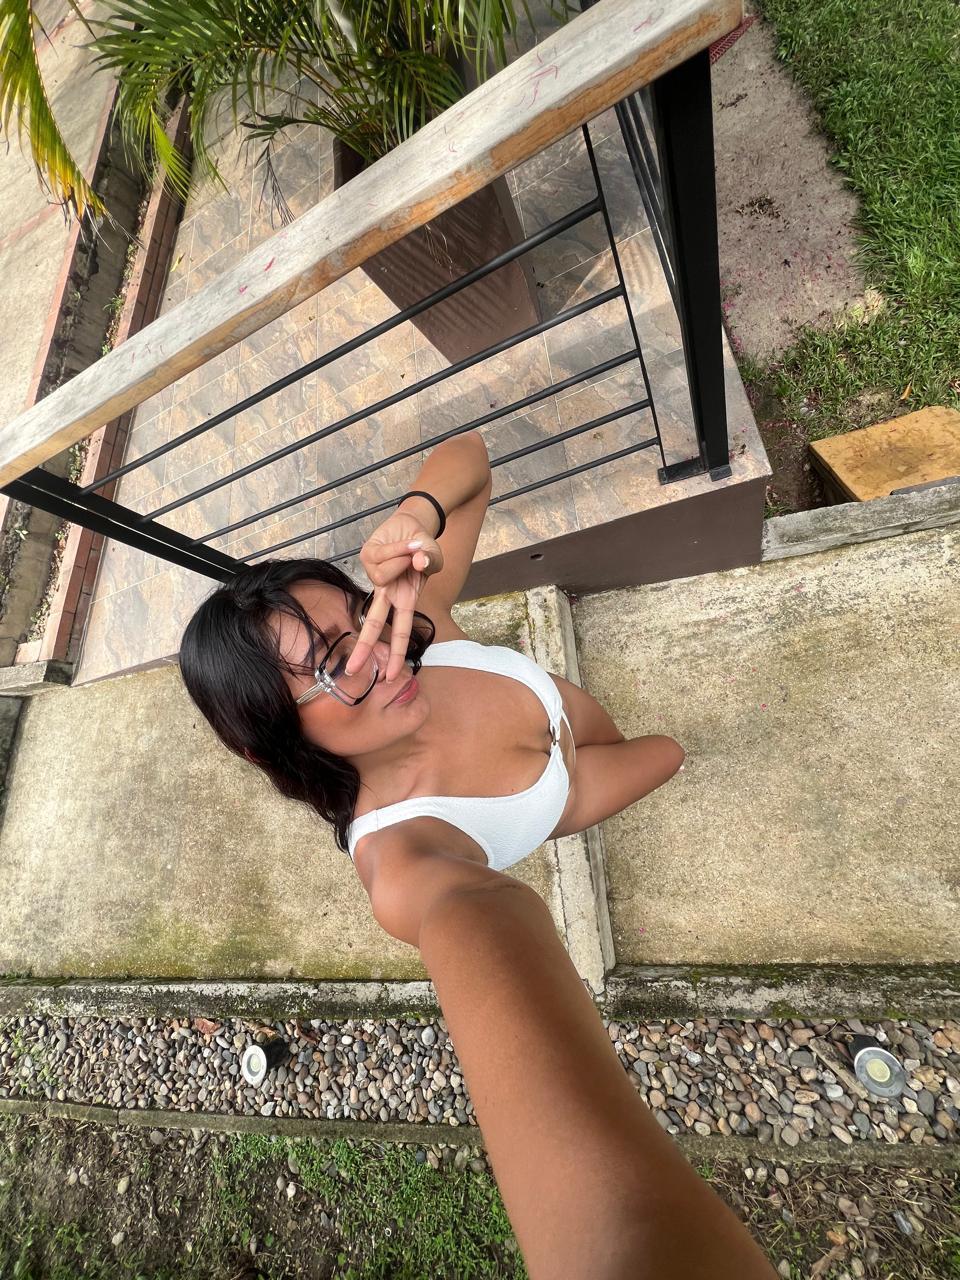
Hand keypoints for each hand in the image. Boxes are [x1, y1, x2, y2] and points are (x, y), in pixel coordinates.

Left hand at [345, 510, 443, 682]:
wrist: (414, 523)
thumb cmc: (425, 548)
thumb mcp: (434, 557)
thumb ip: (430, 561)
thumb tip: (418, 560)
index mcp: (404, 600)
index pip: (399, 632)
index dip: (396, 654)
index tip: (390, 677)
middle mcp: (387, 592)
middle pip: (374, 623)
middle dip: (365, 647)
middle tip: (351, 671)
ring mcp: (375, 575)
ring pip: (384, 574)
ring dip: (403, 557)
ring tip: (412, 548)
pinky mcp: (367, 556)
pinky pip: (384, 554)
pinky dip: (399, 546)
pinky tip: (405, 542)